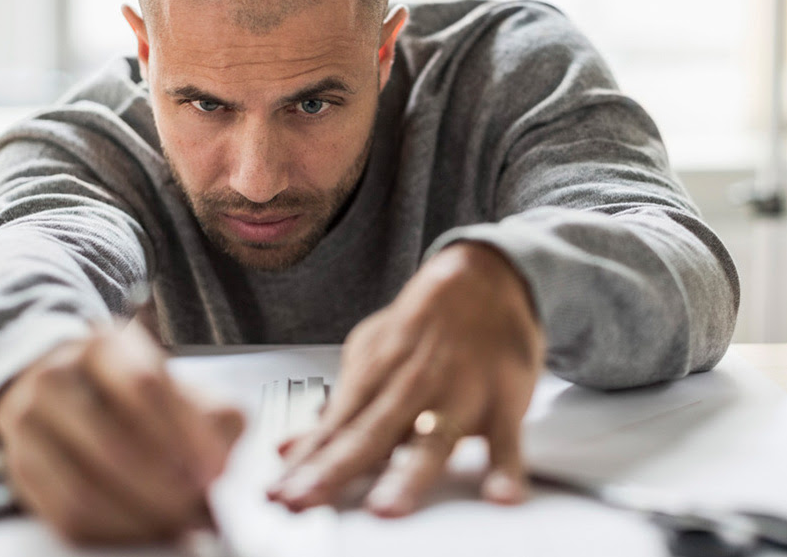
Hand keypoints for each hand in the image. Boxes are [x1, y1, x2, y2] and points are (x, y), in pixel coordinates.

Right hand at [0, 317, 245, 543]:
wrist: (65, 390)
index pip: (145, 387)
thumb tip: (221, 462)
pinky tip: (145, 530)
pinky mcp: (19, 468)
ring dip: (139, 515)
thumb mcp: (178, 386)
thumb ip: (212, 416)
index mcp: (105, 346)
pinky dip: (113, 531)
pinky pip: (64, 514)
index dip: (185, 435)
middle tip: (198, 508)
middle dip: (164, 486)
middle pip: (111, 443)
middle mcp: (57, 377)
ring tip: (177, 523)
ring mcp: (28, 424)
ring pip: (83, 487)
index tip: (215, 472)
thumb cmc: (135, 394)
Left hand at [268, 242, 544, 515]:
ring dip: (408, 476)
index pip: (334, 427)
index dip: (305, 463)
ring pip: (432, 441)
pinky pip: (507, 440)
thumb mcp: (370, 354)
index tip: (280, 494)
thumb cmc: (424, 325)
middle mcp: (412, 388)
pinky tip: (501, 495)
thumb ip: (336, 406)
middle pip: (369, 436)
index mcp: (377, 377)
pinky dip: (506, 468)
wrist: (483, 278)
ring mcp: (459, 395)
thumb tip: (290, 448)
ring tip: (387, 509)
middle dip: (334, 471)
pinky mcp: (504, 401)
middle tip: (306, 501)